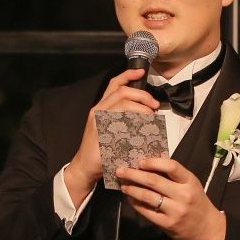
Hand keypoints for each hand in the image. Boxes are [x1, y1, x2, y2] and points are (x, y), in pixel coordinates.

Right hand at [63, 69, 158, 193]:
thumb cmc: (101, 151)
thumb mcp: (111, 130)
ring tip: (151, 117)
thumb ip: (124, 120)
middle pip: (122, 92)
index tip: (142, 72)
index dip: (128, 75)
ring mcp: (98, 120)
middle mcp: (98, 110)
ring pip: (122, 103)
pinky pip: (120, 120)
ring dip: (141, 108)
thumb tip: (146, 114)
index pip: (114, 85)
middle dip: (142, 95)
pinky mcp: (100, 131)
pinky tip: (142, 128)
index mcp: (101, 107)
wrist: (85, 167)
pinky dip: (134, 122)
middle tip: (154, 105)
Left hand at [117, 157, 226, 239]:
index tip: (140, 161)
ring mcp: (175, 211)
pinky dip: (136, 204)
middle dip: (134, 174)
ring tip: (123, 185)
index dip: (153, 162)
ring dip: (132, 189)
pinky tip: (130, 198)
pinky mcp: (167, 224)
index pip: (171, 166)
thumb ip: (174, 176)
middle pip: (154, 181)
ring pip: (148, 197)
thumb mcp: (191, 185)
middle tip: (120, 171)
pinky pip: (147, 211)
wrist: (207, 228)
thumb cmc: (196, 202)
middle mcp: (183, 195)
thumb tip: (149, 163)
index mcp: (190, 181)